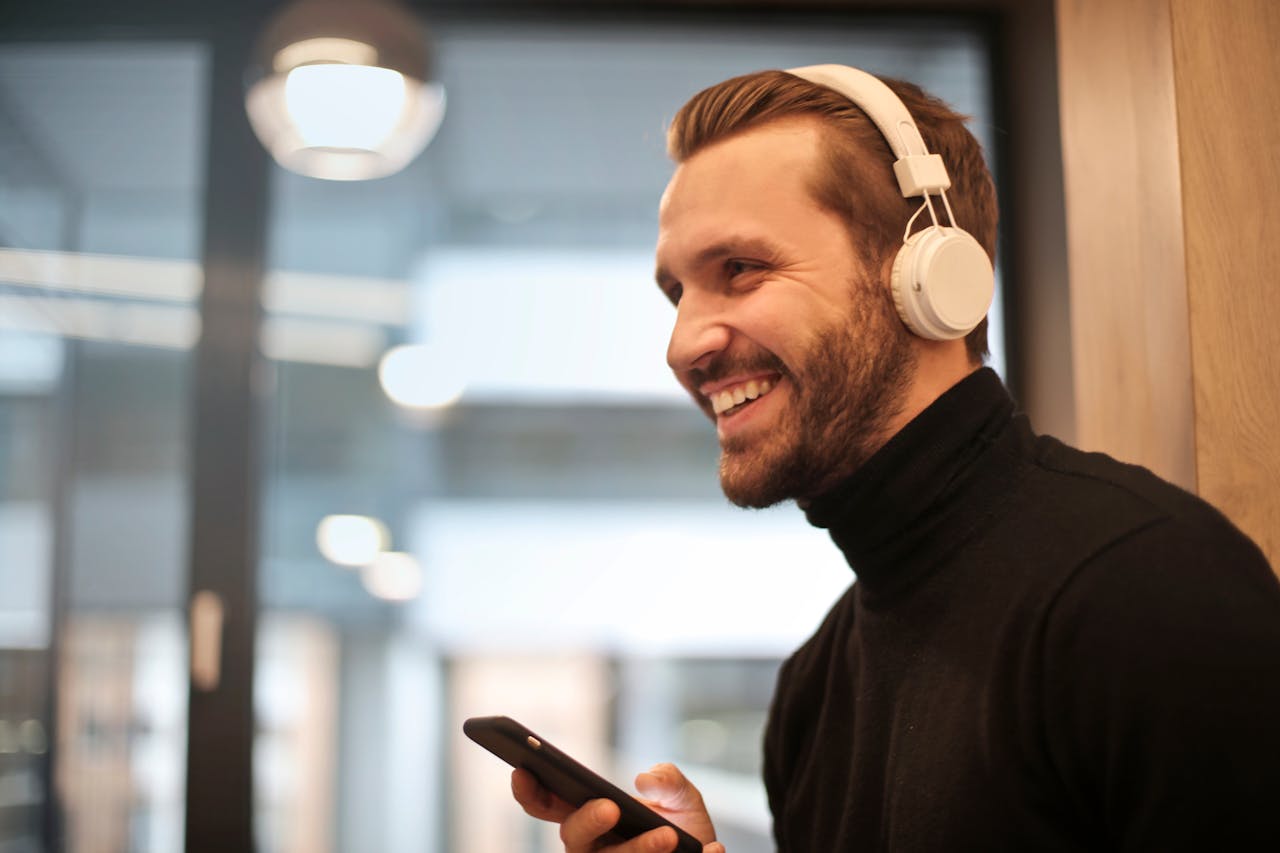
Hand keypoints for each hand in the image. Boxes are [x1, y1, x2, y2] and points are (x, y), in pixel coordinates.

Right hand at [511, 762, 724, 852]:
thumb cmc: (685, 831)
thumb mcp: (683, 798)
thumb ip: (669, 779)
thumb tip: (645, 780)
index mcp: (592, 818)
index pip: (550, 806)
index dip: (531, 792)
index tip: (522, 771)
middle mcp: (595, 850)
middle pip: (573, 839)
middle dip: (587, 821)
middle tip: (610, 807)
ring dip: (638, 851)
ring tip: (669, 837)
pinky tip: (712, 851)